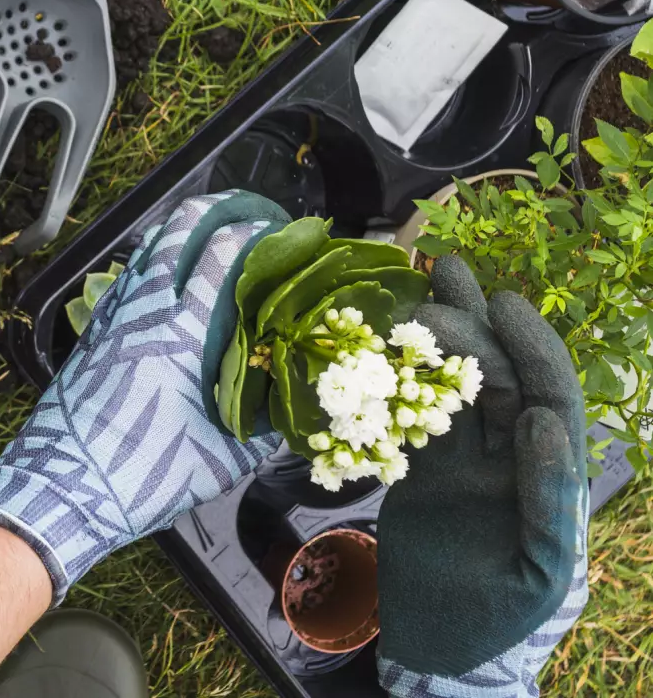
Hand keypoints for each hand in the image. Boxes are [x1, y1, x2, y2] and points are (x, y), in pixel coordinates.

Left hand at [0, 191, 290, 603]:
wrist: (62, 488)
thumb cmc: (141, 477)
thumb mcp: (221, 461)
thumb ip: (265, 431)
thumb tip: (296, 410)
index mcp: (181, 335)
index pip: (222, 255)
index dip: (256, 233)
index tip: (283, 232)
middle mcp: (144, 312)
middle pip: (179, 230)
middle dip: (217, 210)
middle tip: (248, 212)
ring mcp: (112, 318)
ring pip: (147, 250)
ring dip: (181, 231)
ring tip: (212, 232)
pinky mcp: (93, 333)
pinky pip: (126, 279)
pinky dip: (151, 263)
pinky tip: (166, 277)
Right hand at [377, 256, 587, 694]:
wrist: (443, 649)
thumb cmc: (501, 620)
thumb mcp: (539, 571)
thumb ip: (548, 499)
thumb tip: (542, 424)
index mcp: (546, 477)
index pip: (547, 398)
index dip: (531, 349)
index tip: (504, 306)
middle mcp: (508, 460)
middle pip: (498, 380)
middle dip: (476, 328)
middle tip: (442, 284)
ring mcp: (464, 464)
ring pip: (454, 389)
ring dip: (442, 341)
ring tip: (422, 287)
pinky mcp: (423, 474)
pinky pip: (412, 420)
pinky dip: (399, 383)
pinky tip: (385, 347)